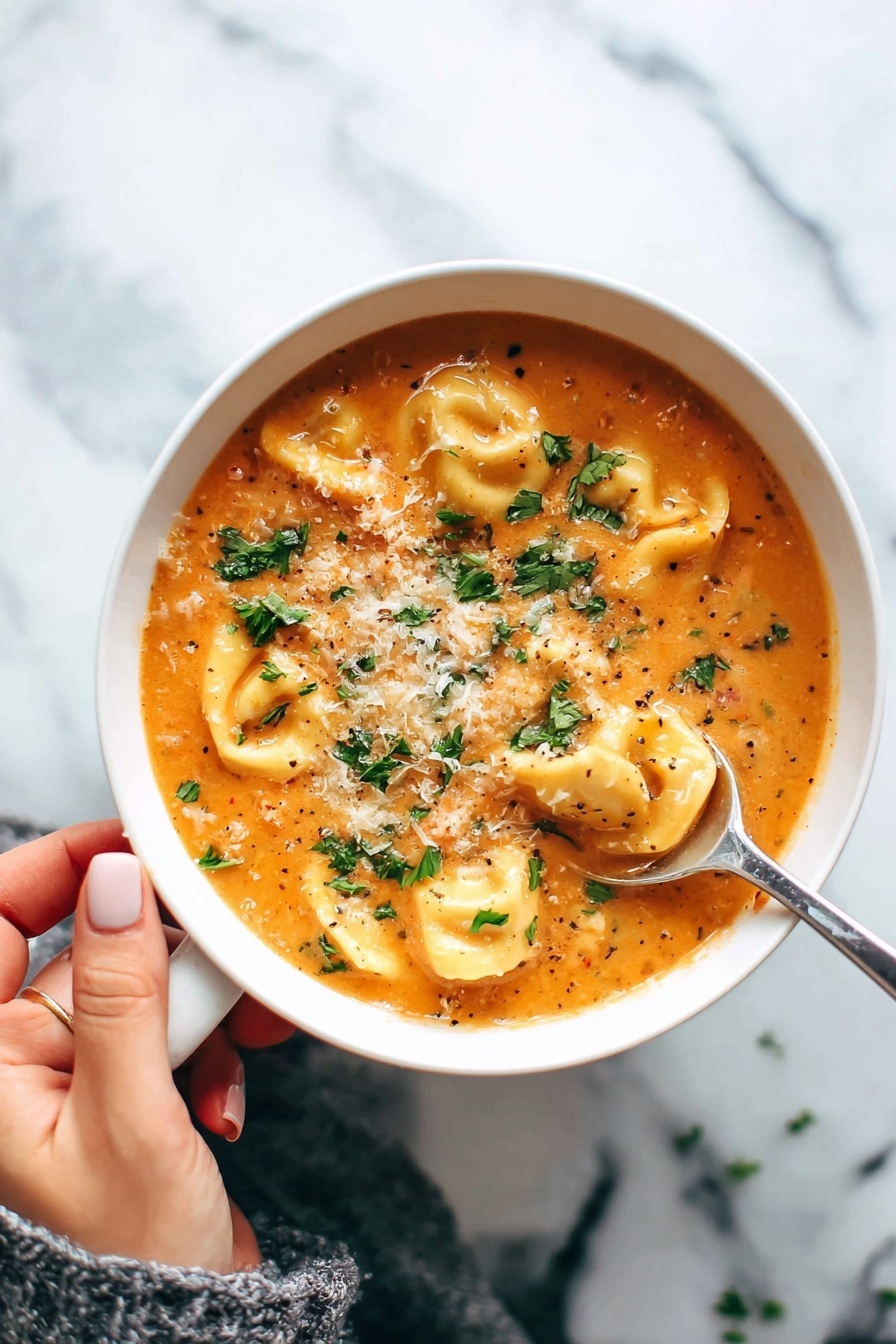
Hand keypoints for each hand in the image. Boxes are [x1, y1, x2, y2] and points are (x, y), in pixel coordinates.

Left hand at [0, 821, 291, 1271]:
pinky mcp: (128, 1082)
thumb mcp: (129, 1116)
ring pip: (145, 981)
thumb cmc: (131, 1256)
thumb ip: (122, 992)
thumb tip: (114, 880)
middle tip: (220, 975)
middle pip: (93, 947)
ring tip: (231, 1060)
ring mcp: (78, 1069)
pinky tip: (218, 1103)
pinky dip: (208, 1048)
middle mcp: (24, 1057)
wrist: (184, 1331)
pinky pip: (172, 1022)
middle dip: (168, 963)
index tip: (131, 844)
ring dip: (200, 1013)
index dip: (54, 867)